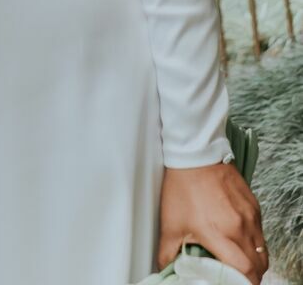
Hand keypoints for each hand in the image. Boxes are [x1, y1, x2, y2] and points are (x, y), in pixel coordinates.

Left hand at [158, 164, 266, 284]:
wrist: (194, 154)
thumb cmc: (182, 187)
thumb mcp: (170, 223)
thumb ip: (168, 252)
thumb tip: (165, 269)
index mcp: (220, 233)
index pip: (244, 270)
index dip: (242, 282)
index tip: (233, 283)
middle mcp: (240, 227)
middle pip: (258, 265)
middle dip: (250, 276)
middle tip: (238, 278)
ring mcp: (249, 215)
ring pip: (262, 250)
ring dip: (255, 261)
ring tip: (241, 262)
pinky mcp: (254, 205)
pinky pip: (261, 232)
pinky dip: (255, 242)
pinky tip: (241, 239)